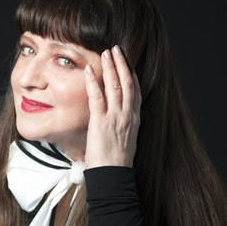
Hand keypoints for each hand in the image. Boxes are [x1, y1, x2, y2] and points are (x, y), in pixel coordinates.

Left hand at [84, 45, 140, 168]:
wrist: (114, 176)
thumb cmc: (117, 162)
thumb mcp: (126, 140)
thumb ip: (123, 126)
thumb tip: (116, 120)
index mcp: (134, 119)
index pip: (136, 92)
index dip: (132, 75)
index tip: (127, 63)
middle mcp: (128, 115)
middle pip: (128, 83)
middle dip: (122, 64)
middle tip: (117, 49)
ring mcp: (115, 118)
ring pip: (116, 86)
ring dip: (111, 67)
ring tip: (107, 53)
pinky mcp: (101, 122)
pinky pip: (97, 98)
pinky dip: (94, 82)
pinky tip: (90, 70)